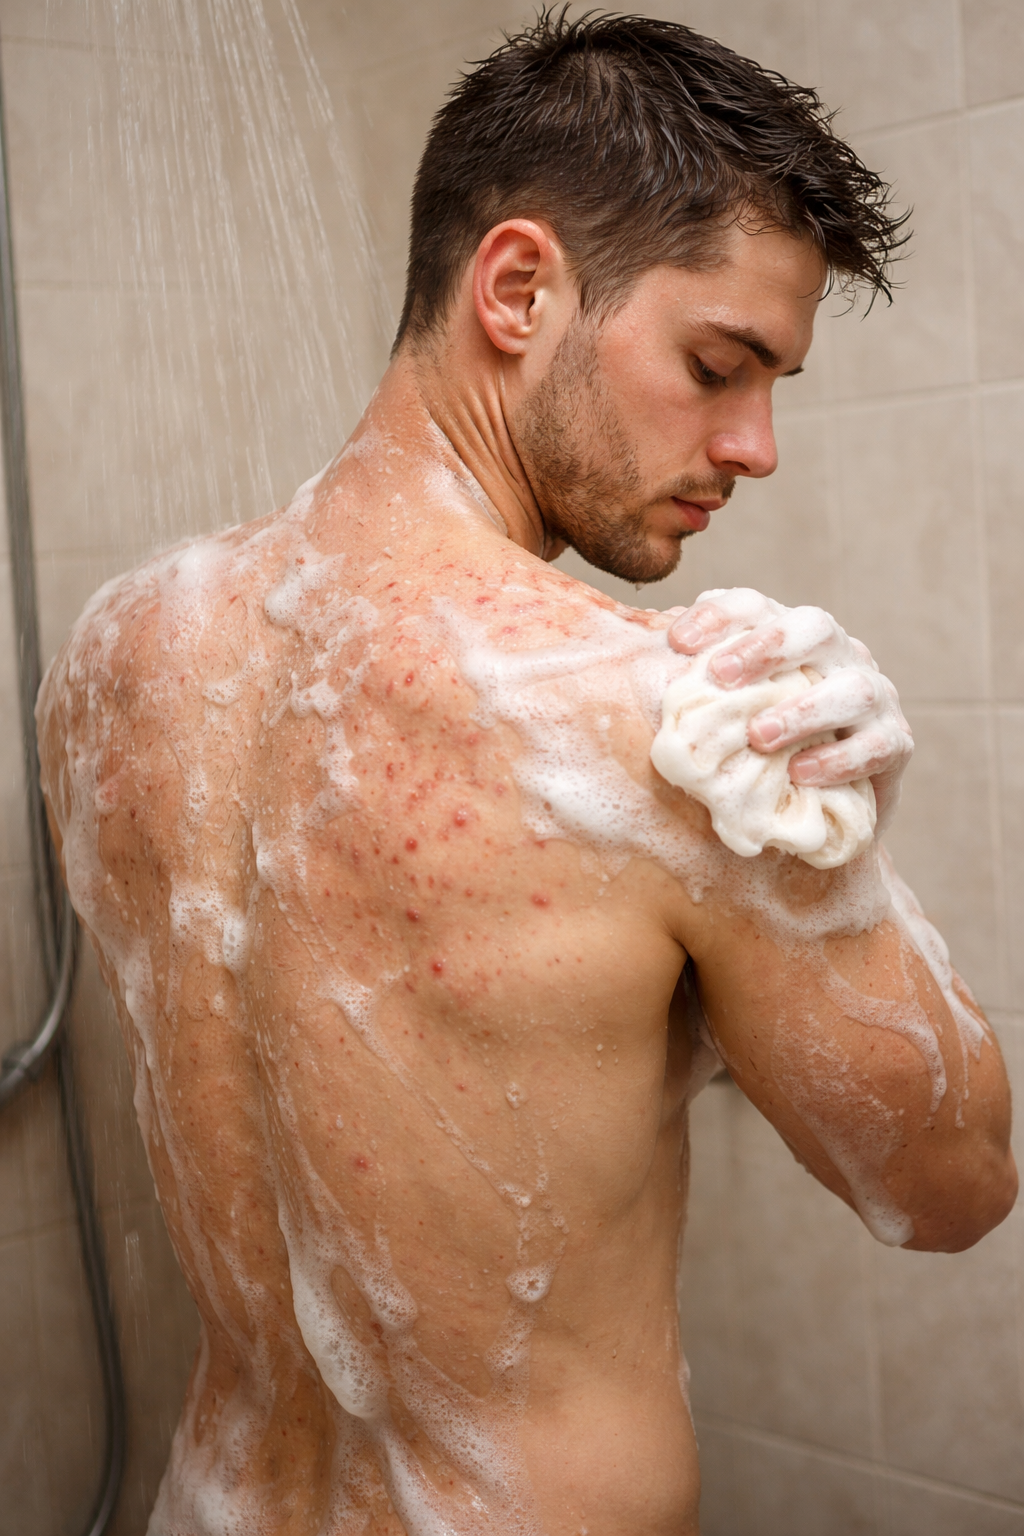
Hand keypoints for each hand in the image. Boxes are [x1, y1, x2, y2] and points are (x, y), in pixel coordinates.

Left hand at [667, 589, 912, 832]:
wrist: (823, 808)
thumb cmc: (764, 750)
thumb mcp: (729, 712)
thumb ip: (700, 687)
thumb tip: (648, 660)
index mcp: (793, 638)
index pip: (756, 605)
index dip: (718, 615)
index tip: (676, 641)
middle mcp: (839, 655)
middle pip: (815, 626)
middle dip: (767, 646)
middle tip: (720, 676)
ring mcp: (874, 697)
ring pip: (853, 688)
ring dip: (804, 710)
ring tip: (759, 735)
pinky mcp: (895, 744)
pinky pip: (877, 745)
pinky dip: (838, 759)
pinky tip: (800, 774)